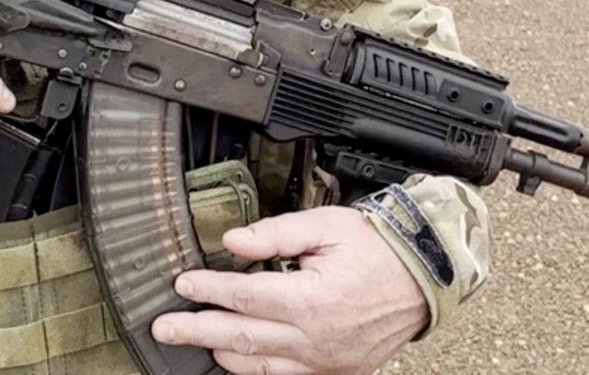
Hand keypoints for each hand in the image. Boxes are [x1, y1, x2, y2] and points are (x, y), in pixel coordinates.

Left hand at [151, 206, 427, 374]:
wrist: (425, 280)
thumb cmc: (378, 249)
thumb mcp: (326, 227)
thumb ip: (275, 235)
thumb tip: (232, 242)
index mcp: (310, 300)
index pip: (243, 296)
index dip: (207, 290)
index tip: (182, 283)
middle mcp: (314, 338)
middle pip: (241, 337)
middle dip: (196, 331)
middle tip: (163, 329)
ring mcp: (324, 360)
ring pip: (259, 365)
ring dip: (221, 353)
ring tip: (194, 342)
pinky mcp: (334, 370)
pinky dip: (256, 369)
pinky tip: (236, 359)